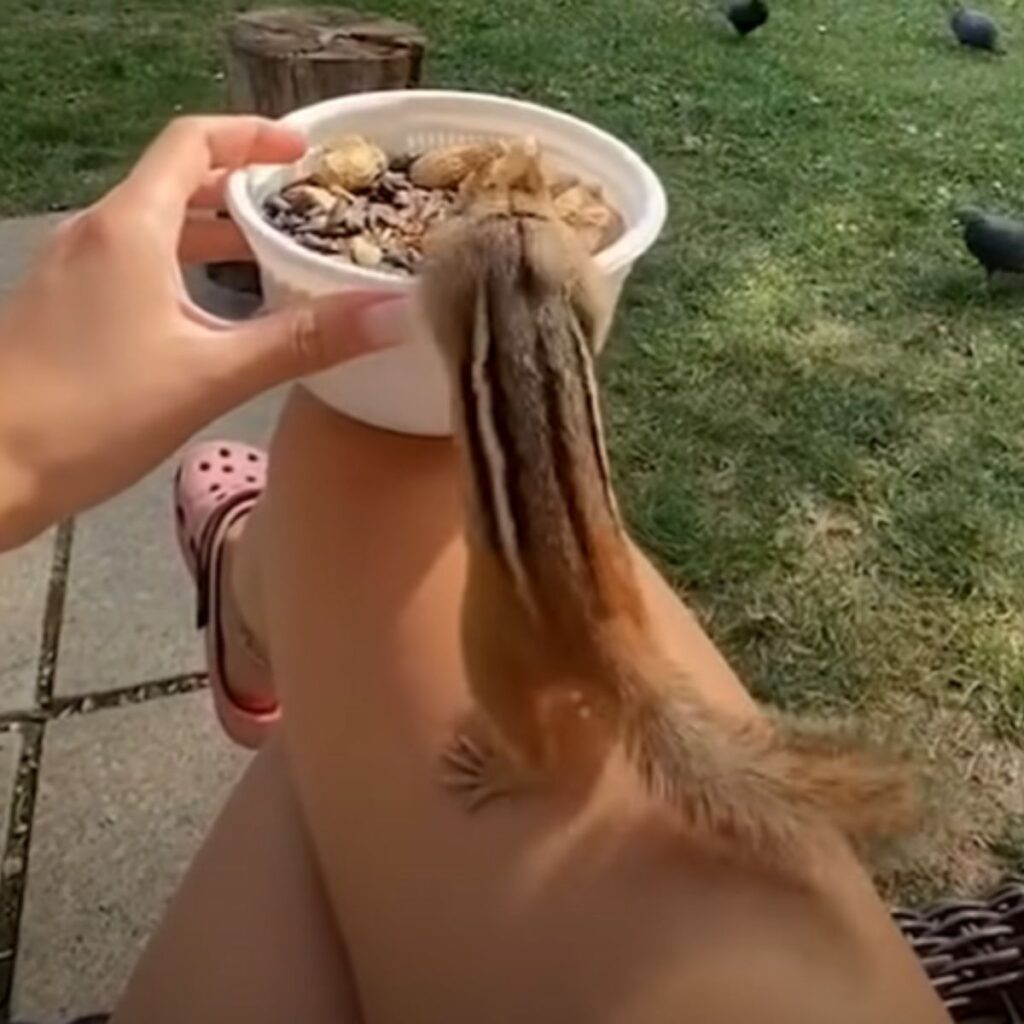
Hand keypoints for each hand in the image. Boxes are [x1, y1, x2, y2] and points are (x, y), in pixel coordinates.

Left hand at [0, 116, 395, 549]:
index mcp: (130, 227)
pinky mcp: (64, 308)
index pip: (192, 141)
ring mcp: (73, 271)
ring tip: (274, 259)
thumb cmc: (95, 414)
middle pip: (176, 182)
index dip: (252, 136)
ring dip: (213, 233)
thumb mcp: (211, 375)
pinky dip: (182, 266)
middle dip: (242, 189)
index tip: (304, 153)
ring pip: (154, 227)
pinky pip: (133, 263)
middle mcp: (97, 233)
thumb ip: (304, 341)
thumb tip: (394, 312)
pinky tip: (213, 312)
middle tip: (305, 212)